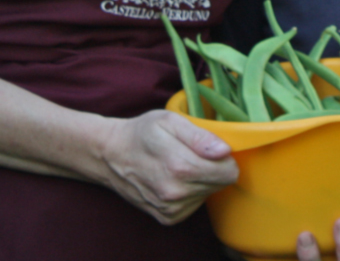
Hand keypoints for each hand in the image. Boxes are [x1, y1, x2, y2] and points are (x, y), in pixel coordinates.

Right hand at [95, 110, 237, 224]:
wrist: (110, 155)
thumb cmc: (142, 133)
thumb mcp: (169, 121)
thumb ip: (199, 136)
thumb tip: (224, 151)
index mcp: (179, 167)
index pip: (229, 172)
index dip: (224, 158)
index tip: (210, 149)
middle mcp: (176, 194)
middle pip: (220, 184)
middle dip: (212, 168)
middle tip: (190, 154)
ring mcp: (171, 209)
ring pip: (208, 195)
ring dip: (200, 181)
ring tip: (178, 164)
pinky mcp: (167, 218)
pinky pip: (194, 205)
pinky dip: (189, 192)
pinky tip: (172, 179)